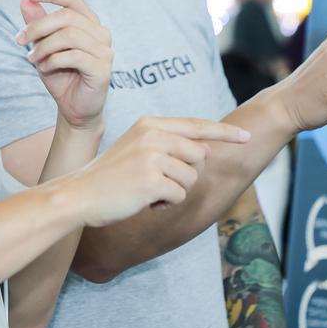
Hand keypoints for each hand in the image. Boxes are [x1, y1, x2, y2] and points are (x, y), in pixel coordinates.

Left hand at [16, 0, 112, 130]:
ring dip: (44, 46)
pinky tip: (45, 68)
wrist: (74, 108)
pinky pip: (73, 56)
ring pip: (68, 35)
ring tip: (33, 59)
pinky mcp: (103, 68)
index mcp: (88, 22)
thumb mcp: (43, 46)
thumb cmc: (61, 75)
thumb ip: (37, 23)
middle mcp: (101, 33)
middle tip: (20, 40)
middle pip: (66, 16)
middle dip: (38, 26)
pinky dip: (53, 60)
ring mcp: (104, 50)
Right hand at [68, 117, 250, 227]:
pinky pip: (179, 195)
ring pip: (191, 177)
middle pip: (199, 155)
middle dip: (186, 173)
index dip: (224, 132)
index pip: (196, 125)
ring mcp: (153, 156)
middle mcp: (153, 135)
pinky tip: (143, 200)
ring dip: (174, 190)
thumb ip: (167, 144)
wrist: (80, 194)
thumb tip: (203, 150)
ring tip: (146, 190)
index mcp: (150, 124)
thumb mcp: (137, 148)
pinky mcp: (153, 179)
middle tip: (156, 180)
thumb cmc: (110, 176)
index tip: (246, 137)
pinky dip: (165, 203)